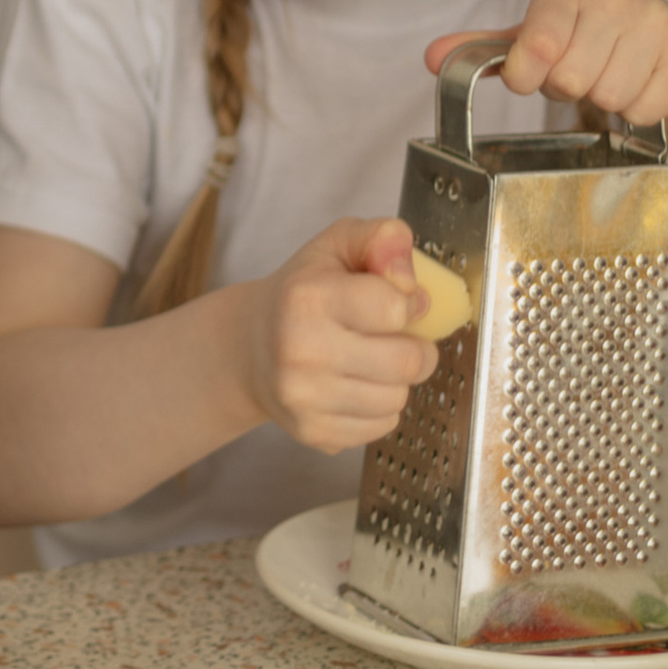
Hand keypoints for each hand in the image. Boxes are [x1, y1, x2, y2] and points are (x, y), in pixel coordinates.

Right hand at [237, 220, 441, 454]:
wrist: (250, 345)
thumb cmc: (303, 291)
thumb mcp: (338, 244)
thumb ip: (384, 237)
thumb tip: (411, 280)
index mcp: (307, 297)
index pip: (395, 307)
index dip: (409, 302)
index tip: (396, 301)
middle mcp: (300, 350)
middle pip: (407, 362)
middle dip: (417, 347)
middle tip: (398, 336)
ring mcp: (304, 397)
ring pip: (398, 398)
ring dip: (397, 379)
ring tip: (372, 360)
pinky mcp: (313, 431)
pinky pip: (383, 426)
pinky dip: (381, 407)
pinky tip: (357, 385)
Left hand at [428, 0, 667, 132]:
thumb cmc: (590, 41)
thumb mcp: (538, 38)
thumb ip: (487, 49)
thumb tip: (432, 58)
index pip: (533, 49)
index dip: (530, 76)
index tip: (539, 72)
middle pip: (570, 80)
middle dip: (571, 89)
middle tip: (584, 73)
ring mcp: (653, 23)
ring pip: (609, 97)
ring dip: (605, 101)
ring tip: (612, 76)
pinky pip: (644, 109)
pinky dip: (638, 111)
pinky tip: (641, 86)